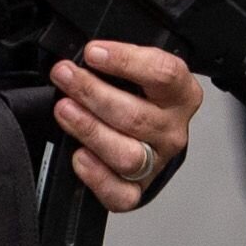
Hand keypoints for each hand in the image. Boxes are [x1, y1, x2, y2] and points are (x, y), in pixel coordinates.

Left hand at [54, 40, 199, 210]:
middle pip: (137, 116)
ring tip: (65, 110)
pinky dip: (97, 176)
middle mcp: (172, 130)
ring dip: (90, 130)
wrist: (145, 136)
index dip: (125, 61)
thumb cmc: (138, 97)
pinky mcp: (137, 189)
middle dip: (93, 93)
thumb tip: (85, 54)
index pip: (163, 74)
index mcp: (180, 94)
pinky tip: (79, 156)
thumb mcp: (136, 70)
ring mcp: (156, 162)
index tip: (93, 53)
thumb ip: (117, 61)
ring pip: (127, 154)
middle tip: (65, 76)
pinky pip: (120, 192)